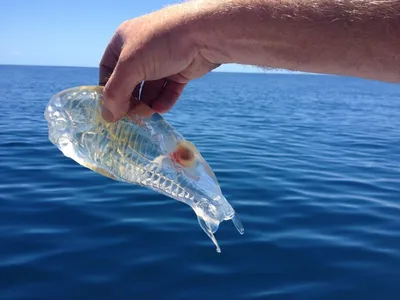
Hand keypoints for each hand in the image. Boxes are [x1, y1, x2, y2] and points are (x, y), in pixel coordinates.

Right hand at [99, 3, 218, 121]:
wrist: (203, 34)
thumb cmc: (160, 43)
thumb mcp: (130, 66)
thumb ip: (116, 92)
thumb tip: (108, 117)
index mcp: (123, 42)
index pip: (108, 69)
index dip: (107, 89)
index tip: (109, 109)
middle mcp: (141, 51)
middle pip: (129, 83)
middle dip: (130, 100)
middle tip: (130, 117)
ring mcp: (162, 61)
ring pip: (150, 89)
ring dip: (147, 104)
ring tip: (147, 114)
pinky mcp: (180, 71)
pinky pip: (168, 91)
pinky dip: (164, 101)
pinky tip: (161, 109)